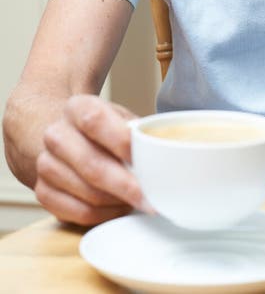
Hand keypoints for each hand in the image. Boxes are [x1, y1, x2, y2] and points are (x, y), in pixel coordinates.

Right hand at [34, 94, 149, 226]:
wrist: (65, 136)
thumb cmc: (102, 128)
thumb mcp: (119, 117)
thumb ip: (137, 131)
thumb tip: (162, 151)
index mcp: (76, 108)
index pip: (95, 121)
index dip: (122, 142)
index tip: (146, 159)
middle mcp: (56, 135)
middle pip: (92, 165)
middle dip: (126, 186)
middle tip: (152, 198)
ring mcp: (46, 165)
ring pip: (88, 194)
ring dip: (119, 202)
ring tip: (140, 201)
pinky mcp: (43, 193)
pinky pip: (79, 213)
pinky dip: (105, 215)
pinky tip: (120, 208)